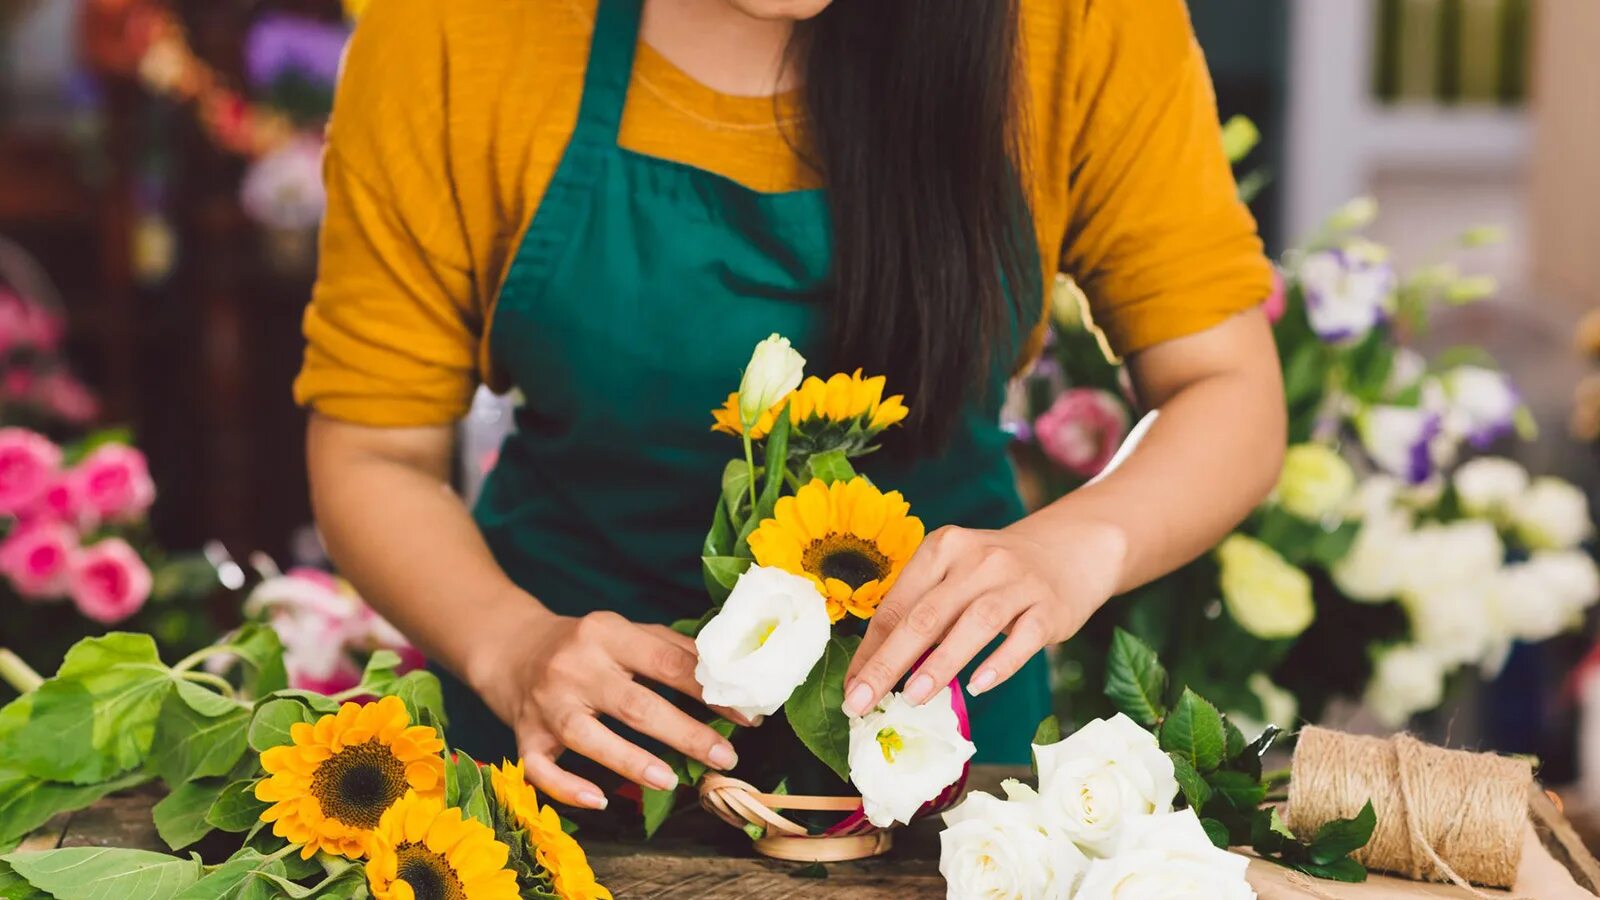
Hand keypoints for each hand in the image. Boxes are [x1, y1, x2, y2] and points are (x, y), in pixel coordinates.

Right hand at [474, 608, 743, 809]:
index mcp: (606, 633)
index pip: (666, 663)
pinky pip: (541, 769)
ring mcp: (546, 704)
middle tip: (725, 757)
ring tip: (671, 780)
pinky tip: (600, 801)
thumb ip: (671, 648)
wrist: (510, 648)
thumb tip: (727, 675)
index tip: (746, 716)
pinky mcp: (523, 736)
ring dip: (631, 761)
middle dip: (685, 733)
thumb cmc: (583, 644)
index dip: (709, 691)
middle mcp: (574, 667)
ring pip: (588, 737)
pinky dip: (568, 788)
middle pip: (634, 704)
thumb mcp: (624, 631)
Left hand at [841, 519, 1124, 715]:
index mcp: (942, 549)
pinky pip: (1023, 638)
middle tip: (862, 702)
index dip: (870, 651)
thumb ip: (919, 613)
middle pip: (925, 615)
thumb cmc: (993, 576)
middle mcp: (977, 559)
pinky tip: (978, 686)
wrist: (1067, 551)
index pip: (897, 606)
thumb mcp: (953, 578)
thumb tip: (874, 672)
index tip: (850, 690)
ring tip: (913, 698)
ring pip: (973, 623)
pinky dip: (1000, 663)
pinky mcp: (1049, 606)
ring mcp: (1016, 581)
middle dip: (889, 662)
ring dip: (940, 663)